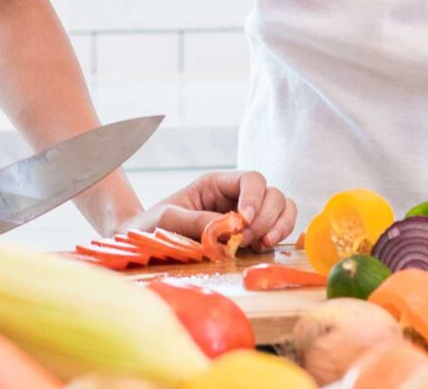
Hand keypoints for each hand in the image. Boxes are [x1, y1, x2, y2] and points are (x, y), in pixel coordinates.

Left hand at [122, 170, 296, 249]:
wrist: (145, 243)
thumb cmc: (153, 225)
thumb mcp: (167, 219)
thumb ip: (195, 221)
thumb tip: (229, 228)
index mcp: (216, 184)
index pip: (251, 179)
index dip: (254, 198)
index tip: (244, 220)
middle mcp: (236, 196)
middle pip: (273, 194)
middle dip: (266, 217)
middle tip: (245, 239)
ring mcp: (247, 216)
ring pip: (283, 208)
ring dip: (278, 226)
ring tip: (261, 244)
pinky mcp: (252, 236)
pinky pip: (278, 229)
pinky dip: (279, 237)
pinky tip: (264, 248)